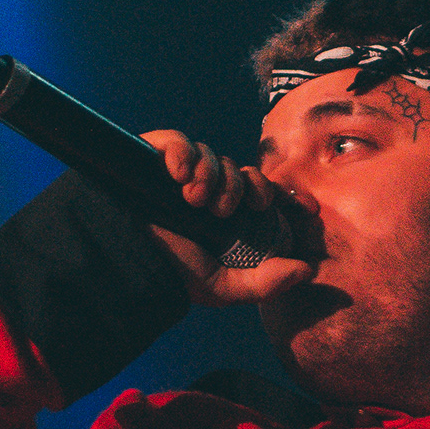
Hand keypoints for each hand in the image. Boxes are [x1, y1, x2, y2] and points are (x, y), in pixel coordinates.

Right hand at [139, 132, 317, 305]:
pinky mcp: (153, 156)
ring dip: (211, 175)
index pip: (262, 193)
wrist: (120, 260)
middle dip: (242, 186)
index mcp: (226, 217)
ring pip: (212, 156)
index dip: (286, 195)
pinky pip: (178, 141)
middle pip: (240, 171)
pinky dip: (182, 153)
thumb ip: (265, 283)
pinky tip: (177, 176)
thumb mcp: (223, 287)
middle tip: (227, 209)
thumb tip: (306, 271)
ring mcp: (179, 172)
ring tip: (194, 200)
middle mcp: (206, 191)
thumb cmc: (169, 273)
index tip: (308, 208)